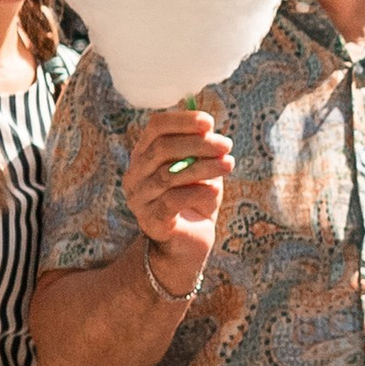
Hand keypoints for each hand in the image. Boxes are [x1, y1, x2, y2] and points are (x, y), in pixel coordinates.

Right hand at [126, 104, 230, 277]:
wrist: (188, 244)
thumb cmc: (195, 201)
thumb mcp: (201, 170)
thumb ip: (201, 150)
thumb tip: (208, 128)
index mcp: (145, 155)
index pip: (156, 127)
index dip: (182, 121)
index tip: (209, 123)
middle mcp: (136, 174)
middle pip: (162, 148)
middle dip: (198, 143)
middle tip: (226, 145)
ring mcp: (140, 199)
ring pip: (169, 175)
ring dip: (203, 166)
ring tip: (228, 164)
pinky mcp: (151, 220)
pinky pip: (173, 200)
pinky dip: (197, 192)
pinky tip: (215, 190)